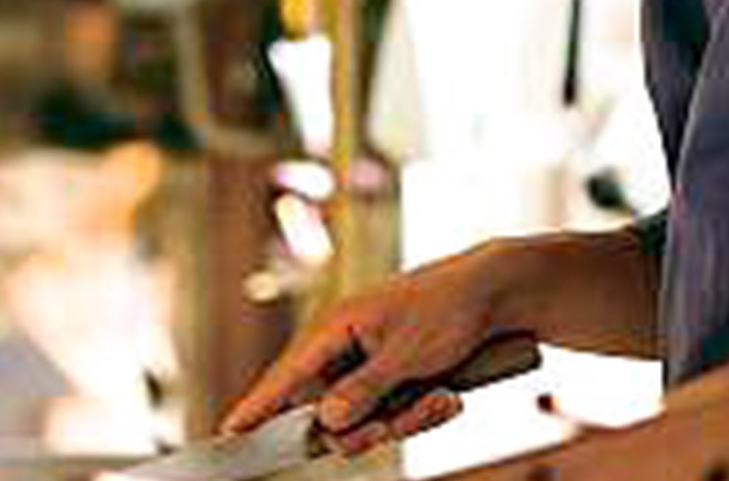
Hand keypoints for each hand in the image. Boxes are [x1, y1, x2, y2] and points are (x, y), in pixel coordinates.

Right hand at [220, 243, 514, 454]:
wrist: (499, 294)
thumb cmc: (449, 309)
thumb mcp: (407, 354)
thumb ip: (362, 392)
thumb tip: (325, 422)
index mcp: (337, 327)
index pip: (286, 375)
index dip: (258, 406)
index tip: (229, 433)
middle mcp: (348, 347)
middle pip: (331, 414)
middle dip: (369, 427)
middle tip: (398, 420)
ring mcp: (373, 364)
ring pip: (368, 420)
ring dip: (406, 419)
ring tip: (441, 396)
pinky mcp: (397, 376)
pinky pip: (396, 414)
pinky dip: (422, 411)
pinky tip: (449, 394)